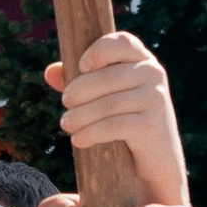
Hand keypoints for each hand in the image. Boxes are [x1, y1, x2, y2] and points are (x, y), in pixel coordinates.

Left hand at [46, 29, 188, 206]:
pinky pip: (114, 125)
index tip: (81, 66)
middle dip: (80, 90)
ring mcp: (156, 98)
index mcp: (142, 60)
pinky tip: (78, 141)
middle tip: (65, 104)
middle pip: (108, 76)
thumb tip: (51, 72)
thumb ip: (79, 82)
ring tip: (66, 125)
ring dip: (80, 116)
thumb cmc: (125, 125)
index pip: (122, 42)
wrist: (154, 165)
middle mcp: (153, 74)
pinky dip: (92, 133)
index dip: (100, 50)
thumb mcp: (103, 99)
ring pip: (108, 103)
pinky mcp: (152, 125)